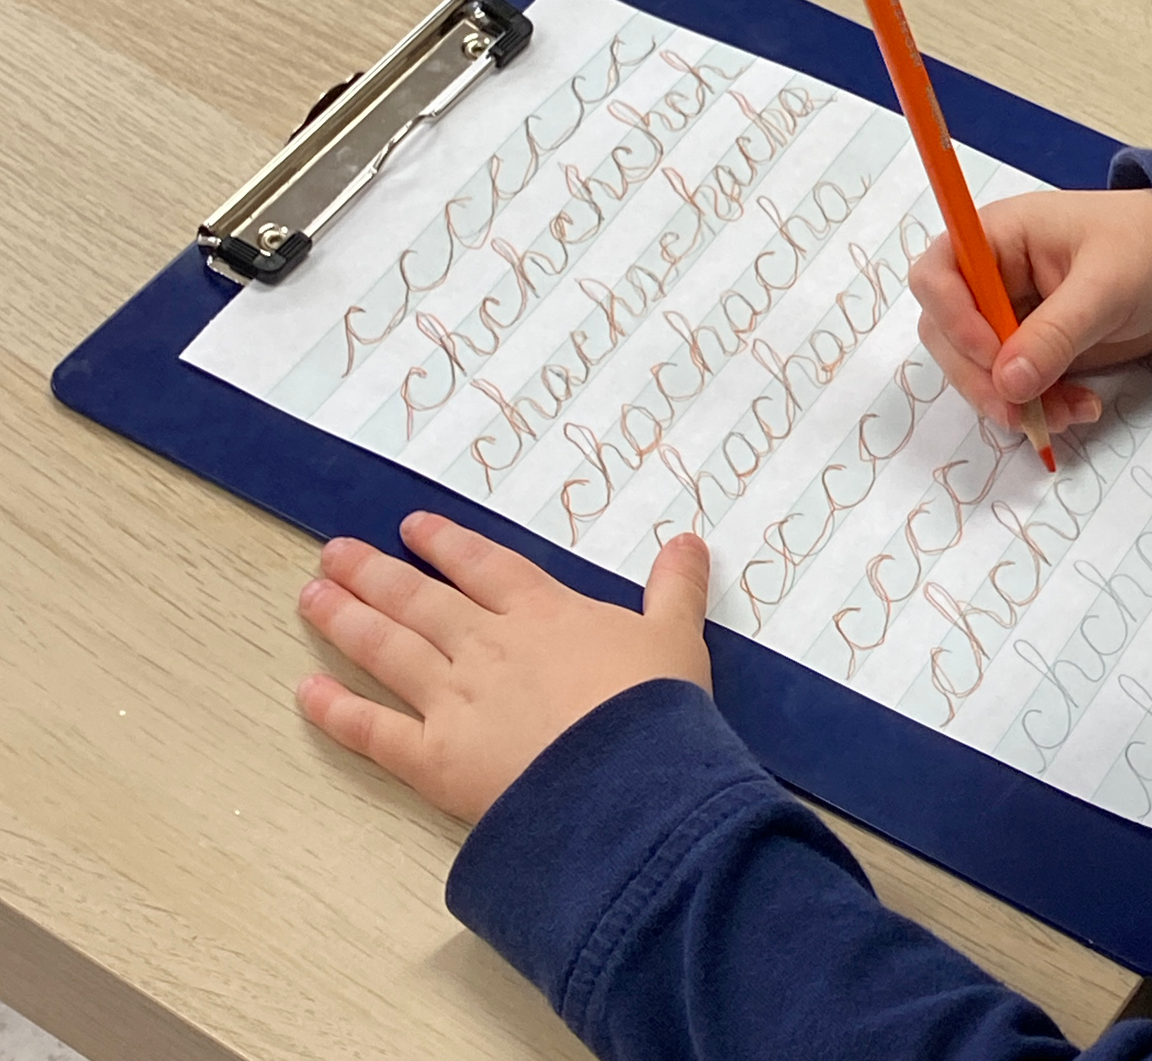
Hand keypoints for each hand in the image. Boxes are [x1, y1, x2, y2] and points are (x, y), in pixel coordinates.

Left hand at [295, 512, 710, 821]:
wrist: (627, 781)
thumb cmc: (654, 707)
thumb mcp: (676, 637)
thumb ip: (675, 588)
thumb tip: (690, 541)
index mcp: (542, 613)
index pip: (484, 567)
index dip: (447, 544)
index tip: (412, 527)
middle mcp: (486, 646)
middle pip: (419, 600)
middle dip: (374, 573)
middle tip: (334, 552)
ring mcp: (453, 700)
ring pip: (388, 649)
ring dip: (345, 620)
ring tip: (311, 595)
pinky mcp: (434, 759)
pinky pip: (373, 730)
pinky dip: (336, 710)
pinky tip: (305, 691)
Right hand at [908, 189, 1151, 432]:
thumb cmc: (1147, 250)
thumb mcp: (1105, 287)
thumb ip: (1055, 333)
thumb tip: (1008, 383)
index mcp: (997, 237)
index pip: (937, 276)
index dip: (952, 319)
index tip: (991, 355)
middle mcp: (990, 277)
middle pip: (946, 333)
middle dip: (979, 377)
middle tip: (1020, 410)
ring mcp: (1007, 315)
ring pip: (976, 369)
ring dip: (1011, 401)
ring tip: (1067, 414)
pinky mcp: (1029, 350)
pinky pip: (1011, 386)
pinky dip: (1037, 407)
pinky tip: (1077, 410)